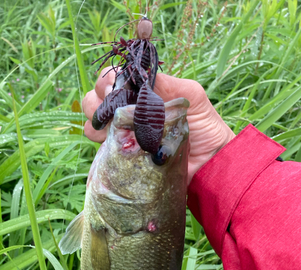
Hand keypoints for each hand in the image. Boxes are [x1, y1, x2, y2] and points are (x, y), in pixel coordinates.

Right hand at [82, 72, 235, 183]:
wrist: (208, 163)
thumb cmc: (205, 128)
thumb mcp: (191, 98)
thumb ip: (168, 85)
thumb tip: (142, 76)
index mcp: (143, 94)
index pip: (114, 79)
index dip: (109, 79)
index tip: (115, 86)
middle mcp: (128, 112)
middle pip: (96, 97)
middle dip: (99, 98)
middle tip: (113, 106)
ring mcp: (122, 134)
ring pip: (93, 119)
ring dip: (97, 118)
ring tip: (112, 125)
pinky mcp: (120, 155)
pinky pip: (98, 143)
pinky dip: (99, 138)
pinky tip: (112, 140)